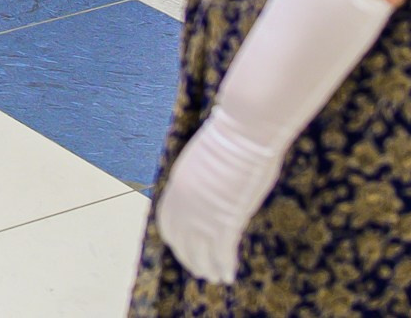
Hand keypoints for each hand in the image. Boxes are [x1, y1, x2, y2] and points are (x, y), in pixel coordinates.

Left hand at [155, 110, 283, 282]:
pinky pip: (221, 252)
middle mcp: (185, 203)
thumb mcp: (206, 161)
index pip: (168, 220)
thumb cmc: (231, 138)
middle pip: (181, 240)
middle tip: (199, 270)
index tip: (182, 248)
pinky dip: (224, 265)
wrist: (243, 131)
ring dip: (206, 267)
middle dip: (189, 258)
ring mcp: (204, 212)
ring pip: (200, 251)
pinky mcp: (226, 220)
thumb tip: (212, 184)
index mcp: (177, 185)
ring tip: (215, 278)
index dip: (175, 238)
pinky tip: (229, 275)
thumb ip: (205, 180)